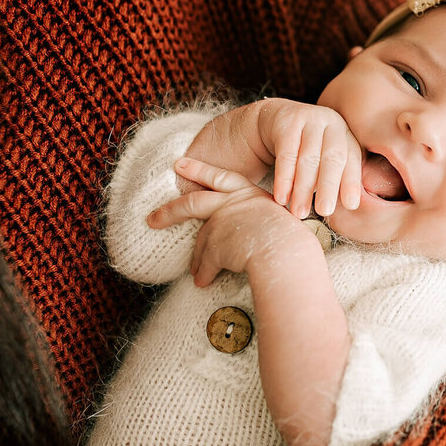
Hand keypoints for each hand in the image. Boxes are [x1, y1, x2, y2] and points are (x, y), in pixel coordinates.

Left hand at [147, 157, 311, 285]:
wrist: (289, 254)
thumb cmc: (292, 243)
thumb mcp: (278, 222)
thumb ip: (259, 223)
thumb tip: (249, 238)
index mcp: (251, 194)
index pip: (221, 178)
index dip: (199, 170)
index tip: (180, 164)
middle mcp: (234, 203)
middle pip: (194, 202)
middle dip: (170, 210)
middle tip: (152, 218)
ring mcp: (223, 222)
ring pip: (199, 237)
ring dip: (190, 251)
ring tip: (186, 264)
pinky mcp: (217, 243)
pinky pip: (206, 262)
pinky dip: (203, 273)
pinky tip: (202, 282)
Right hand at [256, 99, 361, 218]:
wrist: (274, 121)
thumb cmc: (304, 148)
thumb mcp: (324, 158)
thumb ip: (335, 177)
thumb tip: (344, 211)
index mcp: (346, 135)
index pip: (352, 160)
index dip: (352, 182)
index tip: (351, 205)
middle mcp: (332, 123)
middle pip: (333, 158)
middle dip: (328, 187)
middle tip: (324, 211)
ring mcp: (310, 118)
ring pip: (308, 158)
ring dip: (303, 188)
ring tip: (299, 212)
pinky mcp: (287, 120)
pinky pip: (286, 154)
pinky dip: (284, 179)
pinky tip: (281, 197)